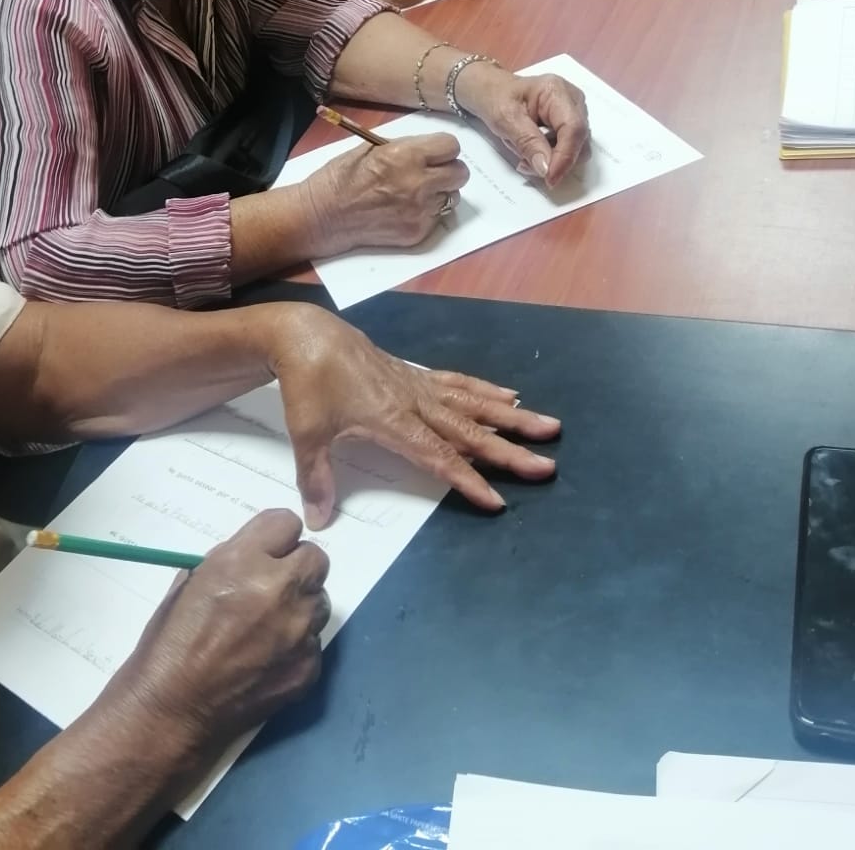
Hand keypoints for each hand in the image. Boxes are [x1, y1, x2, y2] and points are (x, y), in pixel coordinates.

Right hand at [119, 510, 328, 749]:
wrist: (172, 710)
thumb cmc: (170, 642)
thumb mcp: (191, 581)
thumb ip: (230, 560)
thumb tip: (255, 557)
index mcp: (244, 561)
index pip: (286, 522)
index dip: (275, 539)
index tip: (266, 554)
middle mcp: (279, 589)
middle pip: (315, 558)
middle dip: (295, 568)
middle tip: (272, 588)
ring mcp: (299, 631)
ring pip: (319, 601)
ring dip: (300, 607)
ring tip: (268, 628)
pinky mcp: (308, 667)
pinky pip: (314, 643)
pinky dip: (297, 647)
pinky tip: (268, 660)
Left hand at [265, 304, 560, 525]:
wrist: (306, 334)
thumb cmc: (308, 383)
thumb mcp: (306, 432)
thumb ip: (316, 477)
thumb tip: (318, 520)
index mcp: (394, 421)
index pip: (439, 456)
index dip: (469, 480)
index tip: (498, 500)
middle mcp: (414, 403)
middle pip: (470, 431)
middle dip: (509, 451)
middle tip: (547, 465)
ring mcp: (417, 385)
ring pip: (473, 404)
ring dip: (510, 417)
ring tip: (547, 425)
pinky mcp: (413, 373)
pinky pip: (458, 383)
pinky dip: (485, 390)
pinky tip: (508, 394)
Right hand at [304, 132, 469, 255]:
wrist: (323, 216)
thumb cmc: (341, 178)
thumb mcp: (370, 148)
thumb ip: (404, 147)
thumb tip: (427, 148)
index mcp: (406, 156)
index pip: (451, 146)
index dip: (443, 149)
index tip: (435, 153)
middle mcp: (418, 184)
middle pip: (461, 173)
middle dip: (448, 170)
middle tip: (431, 172)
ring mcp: (419, 211)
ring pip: (453, 197)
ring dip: (439, 193)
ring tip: (415, 193)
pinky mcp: (417, 232)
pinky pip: (437, 218)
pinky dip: (426, 213)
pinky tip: (403, 209)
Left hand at [453, 63, 589, 185]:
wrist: (494, 92)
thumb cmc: (497, 99)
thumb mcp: (505, 120)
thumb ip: (527, 143)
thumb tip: (546, 168)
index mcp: (556, 91)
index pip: (573, 128)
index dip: (565, 157)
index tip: (550, 178)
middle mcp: (573, 100)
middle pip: (579, 140)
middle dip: (555, 160)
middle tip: (525, 165)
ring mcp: (574, 112)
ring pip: (576, 148)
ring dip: (552, 161)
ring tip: (524, 158)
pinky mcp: (571, 124)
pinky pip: (569, 148)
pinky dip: (551, 157)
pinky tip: (532, 153)